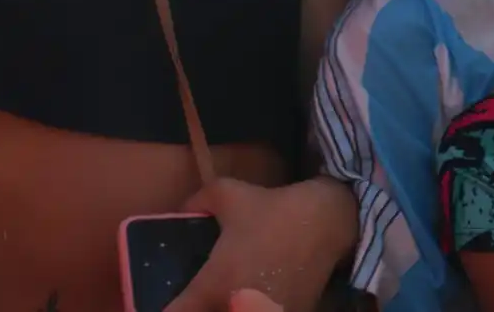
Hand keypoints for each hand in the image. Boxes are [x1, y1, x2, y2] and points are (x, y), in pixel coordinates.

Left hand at [166, 178, 354, 311]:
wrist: (328, 220)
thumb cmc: (274, 209)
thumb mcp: (231, 194)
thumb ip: (199, 201)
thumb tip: (184, 209)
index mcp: (211, 287)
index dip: (165, 308)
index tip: (169, 301)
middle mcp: (234, 309)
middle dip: (201, 307)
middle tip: (202, 295)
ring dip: (231, 304)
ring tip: (234, 290)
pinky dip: (256, 306)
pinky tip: (259, 293)